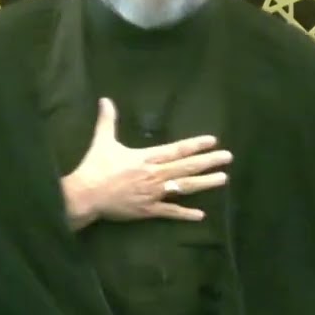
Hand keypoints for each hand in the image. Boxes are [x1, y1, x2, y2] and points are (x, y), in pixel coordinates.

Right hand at [64, 98, 230, 226]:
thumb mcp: (102, 142)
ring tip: (223, 179)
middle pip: (186, 167)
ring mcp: (153, 193)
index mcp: (146, 158)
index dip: (195, 145)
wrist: (86, 195)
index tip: (213, 141)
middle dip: (209, 162)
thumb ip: (108, 121)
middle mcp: (154, 175)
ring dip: (204, 183)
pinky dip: (185, 213)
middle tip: (228, 158)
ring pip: (184, 187)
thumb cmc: (95, 167)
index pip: (176, 150)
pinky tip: (201, 215)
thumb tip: (105, 100)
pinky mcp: (148, 210)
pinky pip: (170, 212)